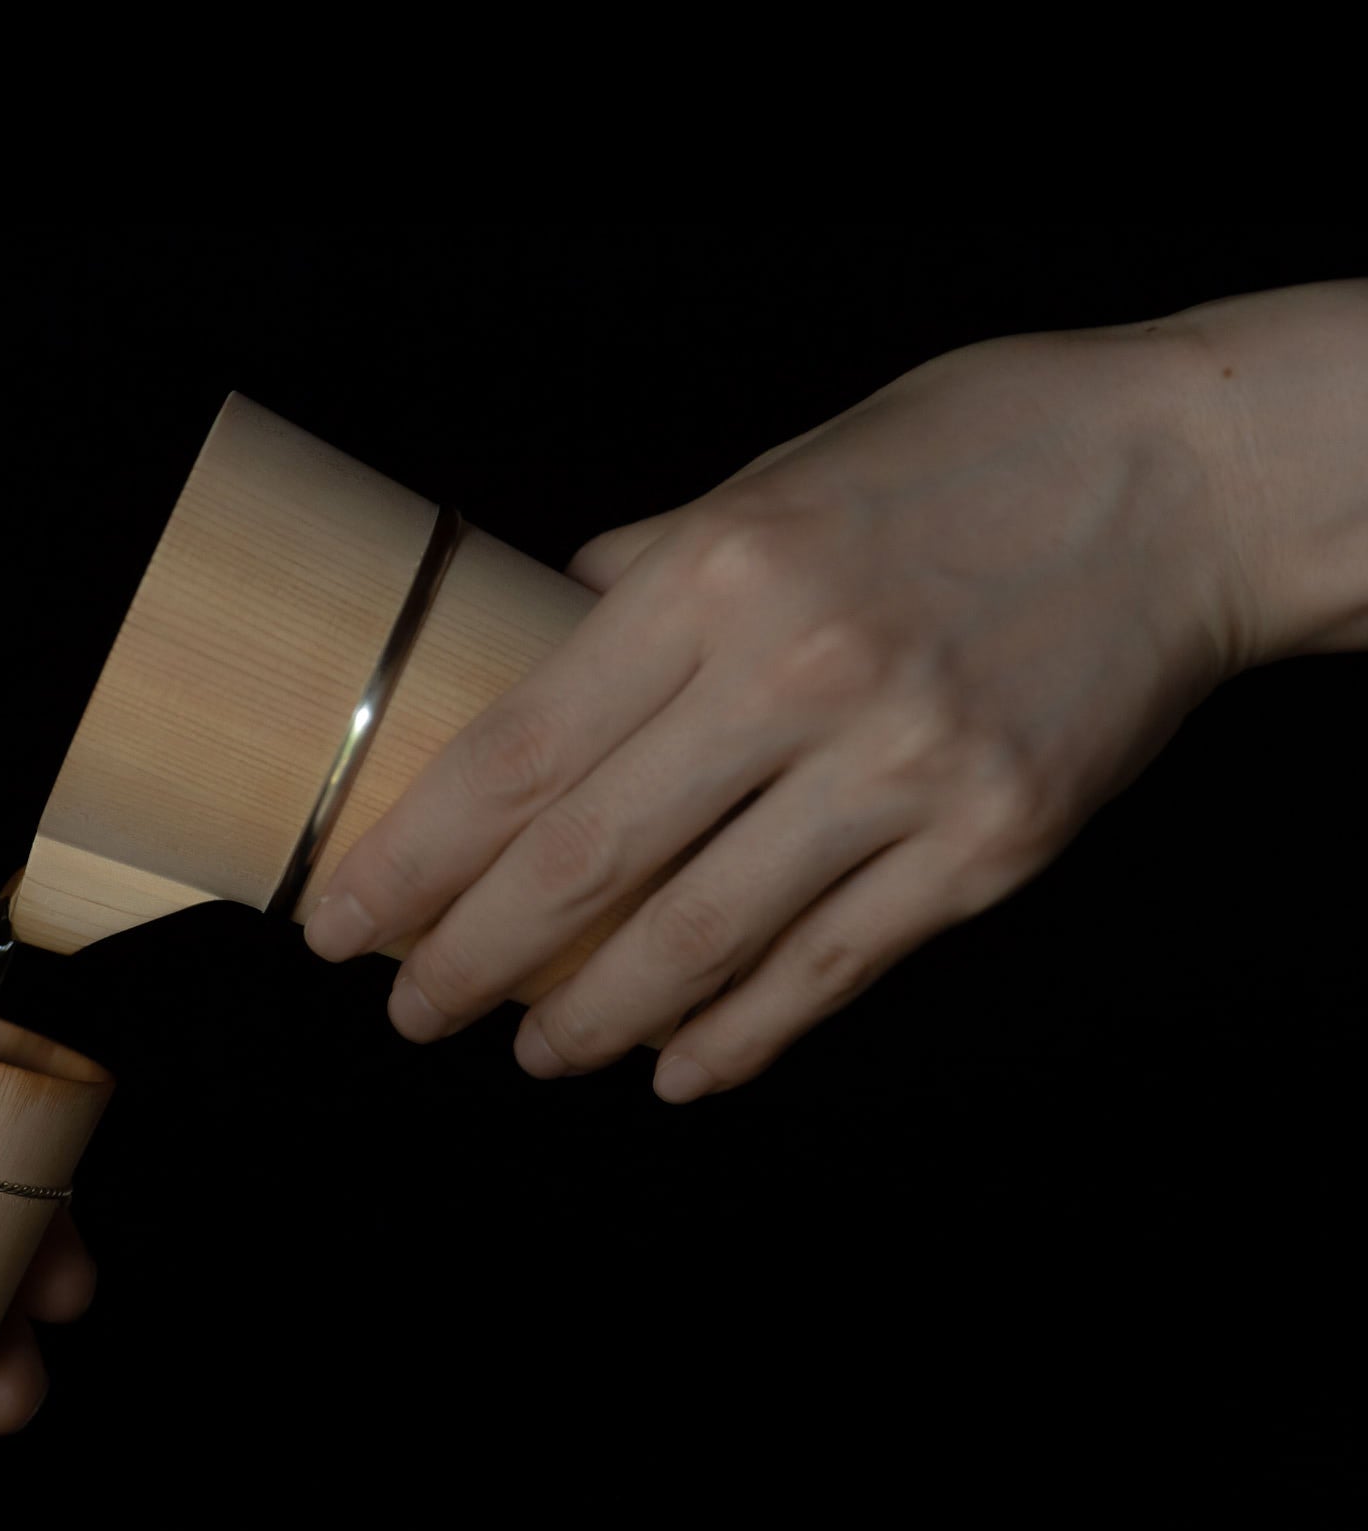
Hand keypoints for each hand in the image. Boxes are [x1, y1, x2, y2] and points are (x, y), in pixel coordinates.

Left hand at [306, 287, 1367, 1099]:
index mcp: (722, 573)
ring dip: (595, 1018)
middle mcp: (801, 675)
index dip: (415, 859)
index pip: (519, 751)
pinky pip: (833, 970)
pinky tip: (681, 1070)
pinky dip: (742, 1036)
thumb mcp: (775, 473)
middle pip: (586, 863)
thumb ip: (649, 571)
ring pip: (702, 940)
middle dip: (472, 959)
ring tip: (534, 1053)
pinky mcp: (991, 842)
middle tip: (414, 1010)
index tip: (347, 923)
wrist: (1184, 481)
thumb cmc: (960, 460)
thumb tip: (544, 635)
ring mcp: (905, 768)